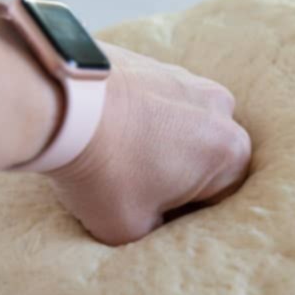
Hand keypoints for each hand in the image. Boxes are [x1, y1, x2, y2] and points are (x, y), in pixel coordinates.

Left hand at [45, 44, 251, 245]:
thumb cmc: (104, 170)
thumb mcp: (128, 230)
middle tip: (135, 191)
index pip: (221, 198)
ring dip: (161, 143)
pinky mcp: (159, 63)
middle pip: (206, 156)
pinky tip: (108, 133)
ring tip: (119, 158)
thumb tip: (153, 220)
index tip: (153, 219)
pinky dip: (142, 117)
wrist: (64, 105)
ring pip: (184, 125)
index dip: (186, 216)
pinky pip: (159, 100)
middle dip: (177, 174)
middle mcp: (221, 110)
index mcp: (230, 152)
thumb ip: (156, 231)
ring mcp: (191, 79)